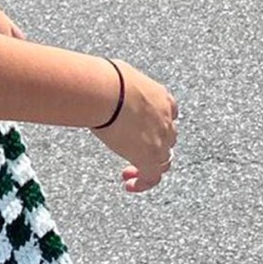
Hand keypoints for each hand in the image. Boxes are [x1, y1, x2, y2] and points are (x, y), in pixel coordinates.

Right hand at [91, 59, 177, 193]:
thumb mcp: (117, 78)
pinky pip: (152, 176)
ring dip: (149, 167)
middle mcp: (166, 119)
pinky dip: (143, 183)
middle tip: (133, 154)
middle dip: (154, 147)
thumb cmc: (108, 81)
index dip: (157, 125)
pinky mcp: (150, 157)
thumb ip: (114, 86)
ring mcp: (161, 140)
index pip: (169, 114)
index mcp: (160, 97)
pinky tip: (129, 185)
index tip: (143, 131)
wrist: (110, 93)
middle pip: (169, 138)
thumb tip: (93, 82)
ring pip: (164, 159)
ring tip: (130, 173)